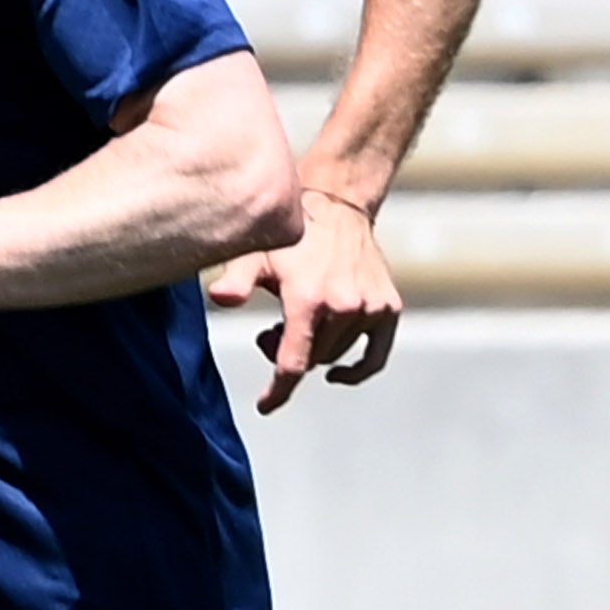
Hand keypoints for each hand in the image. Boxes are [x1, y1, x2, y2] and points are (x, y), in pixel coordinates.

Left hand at [216, 185, 403, 410]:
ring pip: (335, 355)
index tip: (265, 405)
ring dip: (315, 350)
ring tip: (298, 324)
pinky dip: (357, 370)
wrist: (339, 203)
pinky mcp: (388, 307)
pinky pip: (374, 356)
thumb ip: (237, 280)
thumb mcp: (257, 253)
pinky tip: (336, 372)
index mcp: (309, 299)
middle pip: (311, 359)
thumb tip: (220, 298)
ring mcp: (370, 308)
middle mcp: (344, 307)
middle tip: (271, 332)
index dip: (277, 391)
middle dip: (288, 353)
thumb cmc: (293, 233)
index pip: (293, 363)